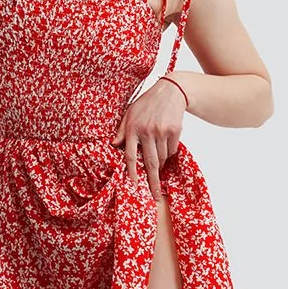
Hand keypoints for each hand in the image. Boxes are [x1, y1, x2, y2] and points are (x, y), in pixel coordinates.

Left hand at [111, 78, 185, 200]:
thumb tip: (113, 145)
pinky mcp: (174, 131)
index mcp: (133, 129)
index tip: (134, 186)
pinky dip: (169, 152)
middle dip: (153, 182)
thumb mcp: (130, 113)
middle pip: (150, 163)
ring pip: (163, 157)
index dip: (132, 172)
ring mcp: (161, 132)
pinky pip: (172, 150)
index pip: (130, 156)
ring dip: (162, 163)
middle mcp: (147, 132)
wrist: (170, 91)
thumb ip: (122, 130)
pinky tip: (167, 143)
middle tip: (156, 196)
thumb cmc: (147, 104)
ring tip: (160, 160)